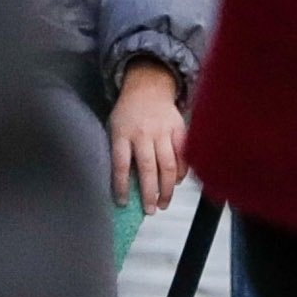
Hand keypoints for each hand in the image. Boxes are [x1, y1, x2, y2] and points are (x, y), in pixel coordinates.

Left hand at [108, 62, 189, 210]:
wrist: (148, 86)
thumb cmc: (128, 112)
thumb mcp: (114, 127)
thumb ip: (119, 151)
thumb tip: (127, 183)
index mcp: (122, 133)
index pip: (120, 165)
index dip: (121, 186)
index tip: (123, 203)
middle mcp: (143, 133)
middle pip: (147, 168)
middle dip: (149, 193)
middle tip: (150, 210)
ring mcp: (163, 131)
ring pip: (167, 165)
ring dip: (167, 188)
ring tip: (164, 203)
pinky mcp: (179, 129)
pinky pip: (182, 155)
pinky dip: (181, 172)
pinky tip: (177, 183)